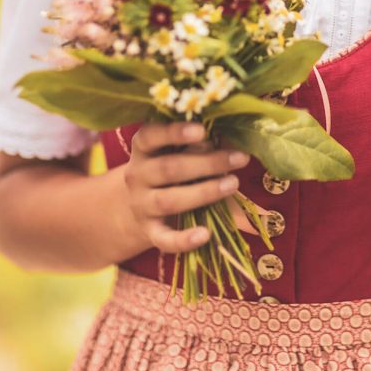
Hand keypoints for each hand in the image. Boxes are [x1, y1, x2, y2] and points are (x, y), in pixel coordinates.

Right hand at [123, 120, 250, 253]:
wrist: (132, 207)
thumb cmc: (166, 168)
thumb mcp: (172, 151)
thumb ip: (195, 144)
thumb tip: (227, 137)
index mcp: (143, 149)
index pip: (150, 136)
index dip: (174, 132)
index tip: (202, 130)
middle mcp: (137, 175)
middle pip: (168, 169)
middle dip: (206, 163)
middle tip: (239, 159)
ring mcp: (142, 205)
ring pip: (169, 200)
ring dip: (203, 192)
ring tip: (233, 184)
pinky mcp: (149, 232)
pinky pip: (164, 239)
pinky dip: (183, 240)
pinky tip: (205, 234)